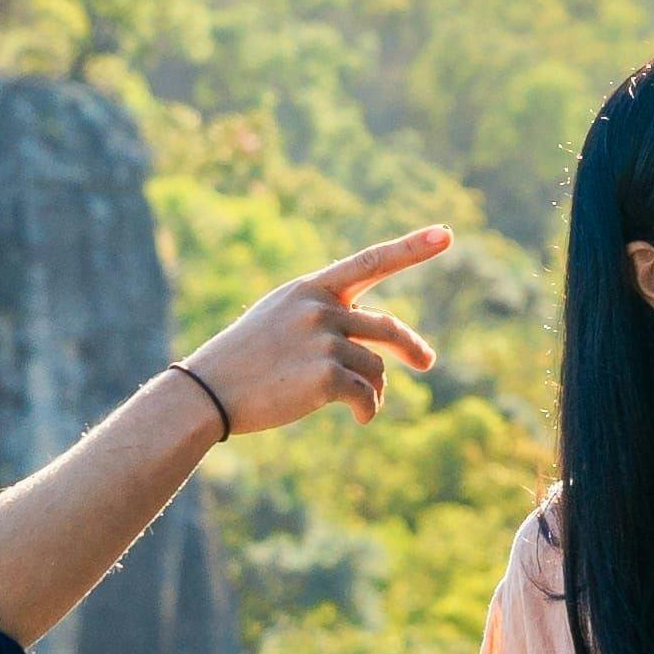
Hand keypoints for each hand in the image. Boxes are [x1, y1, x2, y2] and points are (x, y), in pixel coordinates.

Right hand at [187, 231, 452, 443]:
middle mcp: (320, 309)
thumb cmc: (242, 361)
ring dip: (375, 390)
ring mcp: (323, 341)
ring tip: (359, 404)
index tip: (445, 235)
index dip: (411, 249)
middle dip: (411, 346)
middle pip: (386, 327)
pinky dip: (369, 409)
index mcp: (309, 289)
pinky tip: (360, 419)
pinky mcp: (326, 376)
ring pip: (376, 367)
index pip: (369, 262)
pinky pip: (367, 394)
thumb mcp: (279, 319)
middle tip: (428, 362)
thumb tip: (374, 339)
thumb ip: (323, 314)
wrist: (208, 393)